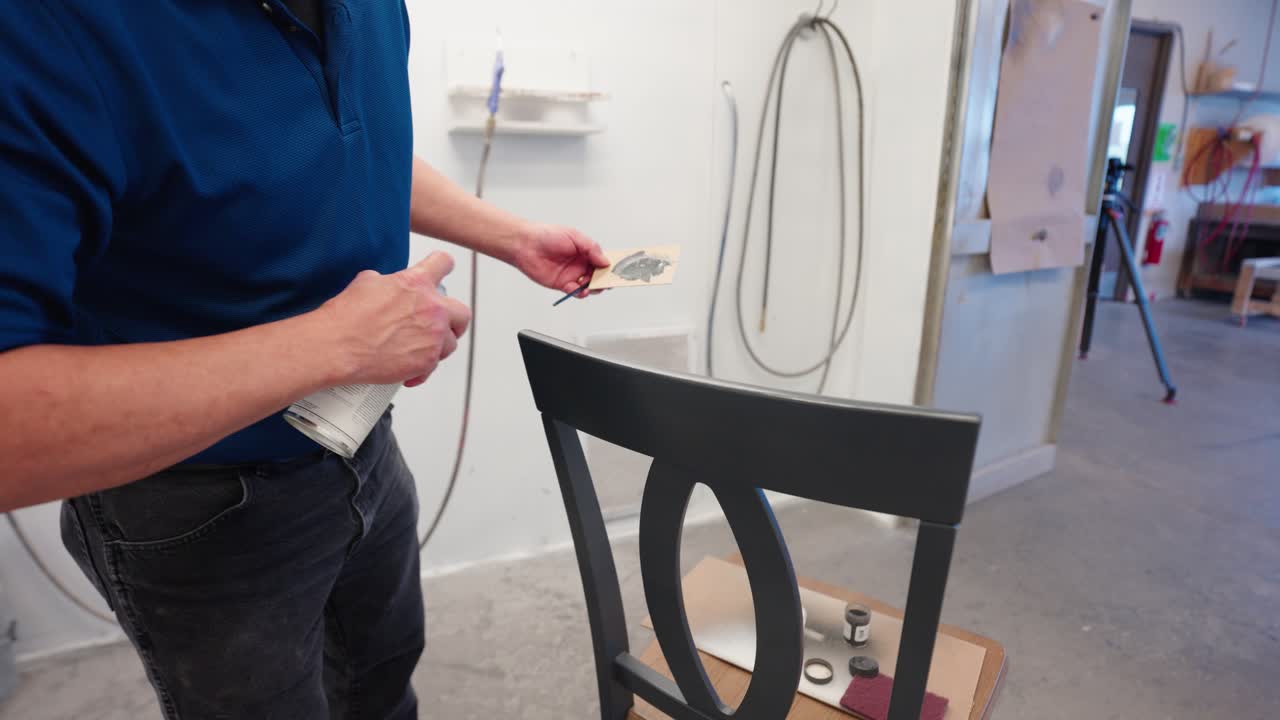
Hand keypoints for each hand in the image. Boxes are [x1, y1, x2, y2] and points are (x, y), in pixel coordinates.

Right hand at [319, 252, 470, 387]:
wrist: (337, 346)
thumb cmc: (347, 317)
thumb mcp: (366, 282)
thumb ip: (388, 282)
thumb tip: (389, 287)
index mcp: (417, 283)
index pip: (443, 263)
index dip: (442, 266)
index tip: (441, 271)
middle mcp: (431, 309)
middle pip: (462, 313)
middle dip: (455, 320)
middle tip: (444, 325)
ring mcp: (432, 337)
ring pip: (450, 343)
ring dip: (438, 345)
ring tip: (419, 349)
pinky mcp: (426, 362)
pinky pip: (433, 366)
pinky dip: (422, 369)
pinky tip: (410, 370)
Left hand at [512, 223, 609, 299]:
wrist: (525, 244)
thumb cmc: (546, 235)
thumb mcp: (574, 236)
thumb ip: (591, 249)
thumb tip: (605, 261)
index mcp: (584, 251)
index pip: (602, 260)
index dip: (611, 265)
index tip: (619, 269)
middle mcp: (580, 263)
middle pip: (598, 275)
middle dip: (604, 279)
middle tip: (608, 280)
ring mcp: (571, 274)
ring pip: (589, 286)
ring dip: (593, 287)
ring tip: (593, 285)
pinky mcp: (561, 284)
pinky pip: (575, 292)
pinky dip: (580, 293)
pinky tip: (580, 289)